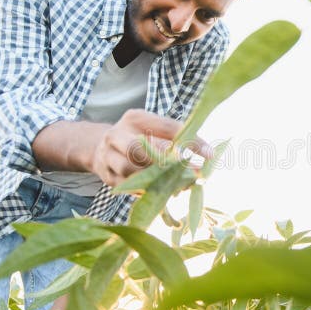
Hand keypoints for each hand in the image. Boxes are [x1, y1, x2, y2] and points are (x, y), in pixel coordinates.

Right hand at [89, 109, 209, 186]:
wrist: (101, 149)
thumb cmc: (138, 137)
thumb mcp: (155, 130)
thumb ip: (179, 138)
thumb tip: (209, 156)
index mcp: (135, 118)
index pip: (166, 127)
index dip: (189, 141)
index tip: (210, 155)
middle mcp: (117, 135)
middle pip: (137, 148)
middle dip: (164, 161)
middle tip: (188, 172)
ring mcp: (108, 157)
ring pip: (130, 169)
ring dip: (154, 178)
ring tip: (179, 185)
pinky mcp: (108, 178)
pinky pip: (129, 186)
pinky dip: (148, 189)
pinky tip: (164, 191)